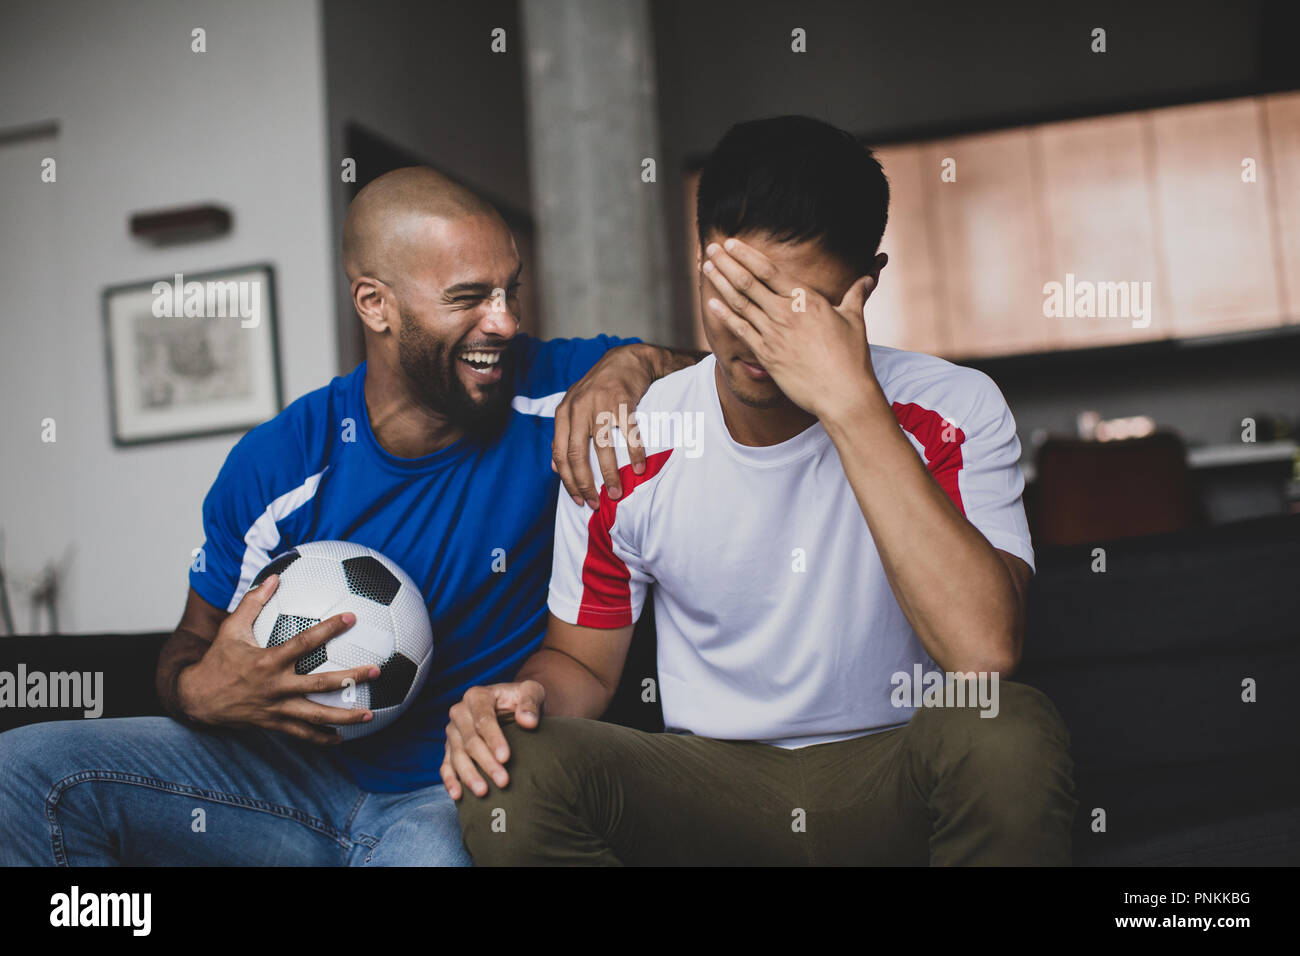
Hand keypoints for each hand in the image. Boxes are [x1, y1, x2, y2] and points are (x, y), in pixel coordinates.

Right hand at [176, 574, 378, 744]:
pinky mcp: (273, 724)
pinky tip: (342, 739)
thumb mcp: (231, 628)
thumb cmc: (218, 659)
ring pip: (315, 716)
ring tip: (370, 714)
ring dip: (344, 716)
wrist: (196, 698)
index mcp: (268, 661)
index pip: (304, 643)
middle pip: (319, 684)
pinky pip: (301, 735)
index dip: (328, 629)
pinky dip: (321, 739)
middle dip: (349, 678)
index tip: (351, 617)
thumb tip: (273, 577)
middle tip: (376, 671)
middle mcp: (275, 687)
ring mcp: (275, 709)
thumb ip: (253, 602)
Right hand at [440, 680, 545, 798]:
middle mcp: (460, 712)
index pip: (483, 719)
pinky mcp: (450, 748)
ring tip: (483, 792)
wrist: (513, 708)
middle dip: (486, 762)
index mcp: (477, 696)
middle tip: (503, 781)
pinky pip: (446, 765)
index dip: (494, 739)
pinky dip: (450, 780)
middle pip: (470, 740)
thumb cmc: (523, 700)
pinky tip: (458, 795)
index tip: (506, 758)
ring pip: (457, 756)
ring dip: (469, 775)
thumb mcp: (533, 692)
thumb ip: (530, 703)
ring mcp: (452, 732)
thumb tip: (528, 721)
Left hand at [552, 345, 652, 507]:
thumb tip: (556, 469)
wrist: (626, 361)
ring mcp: (601, 404)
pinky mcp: (623, 400)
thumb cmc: (599, 389)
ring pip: (602, 447)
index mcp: (563, 413)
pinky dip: (635, 454)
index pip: (561, 455)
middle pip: (577, 455)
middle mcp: (578, 408)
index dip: (569, 482)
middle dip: (586, 484)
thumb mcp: (574, 408)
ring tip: (617, 493)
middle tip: (596, 503)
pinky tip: (639, 469)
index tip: (579, 500)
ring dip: (610, 475)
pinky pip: (629, 433)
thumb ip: (563, 436)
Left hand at [702, 237, 884, 420]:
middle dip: (727, 263)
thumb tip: (867, 278)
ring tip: (706, 267)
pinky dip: (725, 315)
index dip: (746, 255)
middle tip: (711, 249)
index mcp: (806, 299)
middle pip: (748, 282)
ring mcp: (773, 334)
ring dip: (720, 283)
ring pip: (740, 303)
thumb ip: (856, 295)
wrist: (842, 393)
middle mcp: (785, 313)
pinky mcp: (766, 355)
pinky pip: (740, 330)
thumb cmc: (851, 358)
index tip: (731, 244)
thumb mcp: (854, 320)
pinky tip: (712, 303)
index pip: (769, 270)